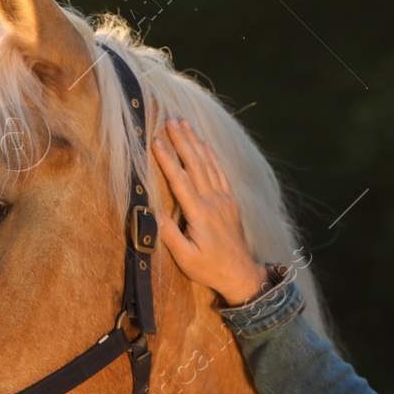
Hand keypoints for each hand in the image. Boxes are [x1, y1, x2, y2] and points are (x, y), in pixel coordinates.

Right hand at [151, 118, 268, 305]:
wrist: (240, 273)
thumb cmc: (209, 268)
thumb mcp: (185, 258)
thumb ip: (169, 235)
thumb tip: (152, 213)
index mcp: (199, 214)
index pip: (180, 181)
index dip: (167, 160)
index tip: (156, 141)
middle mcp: (213, 201)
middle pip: (196, 164)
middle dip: (182, 140)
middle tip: (171, 119)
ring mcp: (224, 199)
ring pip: (208, 164)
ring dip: (196, 142)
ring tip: (184, 123)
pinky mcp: (230, 201)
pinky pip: (220, 172)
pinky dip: (212, 155)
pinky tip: (205, 144)